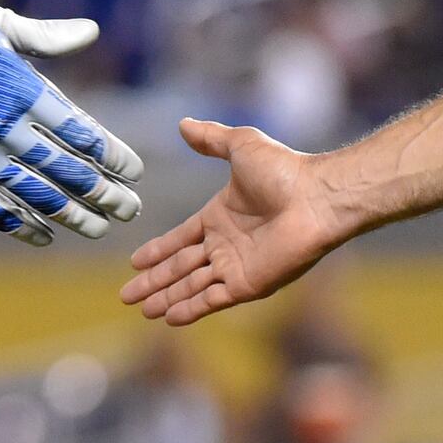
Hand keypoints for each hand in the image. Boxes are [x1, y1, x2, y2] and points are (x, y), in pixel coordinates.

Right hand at [0, 0, 142, 246]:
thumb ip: (44, 36)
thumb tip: (91, 31)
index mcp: (21, 90)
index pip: (79, 132)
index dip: (110, 155)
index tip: (135, 172)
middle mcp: (6, 129)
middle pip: (65, 169)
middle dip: (102, 192)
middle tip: (131, 211)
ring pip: (34, 193)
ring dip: (70, 214)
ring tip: (97, 229)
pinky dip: (19, 224)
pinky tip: (43, 236)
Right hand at [118, 119, 348, 325]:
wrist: (316, 198)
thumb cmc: (284, 170)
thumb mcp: (241, 145)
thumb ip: (211, 139)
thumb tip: (183, 124)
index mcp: (220, 216)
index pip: (180, 239)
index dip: (158, 251)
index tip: (135, 263)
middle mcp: (225, 245)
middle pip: (180, 267)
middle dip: (153, 281)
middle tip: (126, 296)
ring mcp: (235, 266)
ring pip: (190, 286)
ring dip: (165, 297)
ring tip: (141, 310)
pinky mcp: (248, 284)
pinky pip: (212, 299)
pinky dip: (191, 308)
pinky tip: (169, 317)